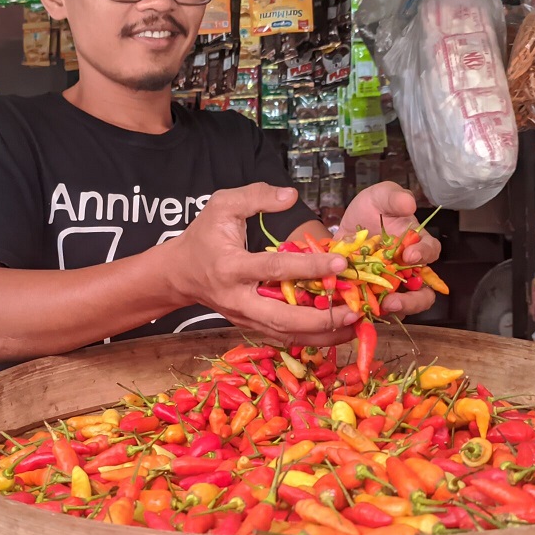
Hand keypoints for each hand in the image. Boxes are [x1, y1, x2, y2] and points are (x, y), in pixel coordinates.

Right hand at [165, 183, 359, 344]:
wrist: (179, 273)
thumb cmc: (203, 236)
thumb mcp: (222, 205)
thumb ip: (256, 196)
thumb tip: (291, 196)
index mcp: (231, 267)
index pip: (275, 269)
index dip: (309, 266)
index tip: (340, 262)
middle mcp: (238, 299)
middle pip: (282, 317)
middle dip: (321, 317)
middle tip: (355, 311)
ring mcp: (243, 317)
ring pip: (285, 334)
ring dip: (322, 334)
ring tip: (355, 326)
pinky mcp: (249, 326)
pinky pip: (282, 337)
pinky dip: (310, 338)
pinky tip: (336, 332)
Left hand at [337, 182, 441, 317]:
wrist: (344, 225)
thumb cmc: (371, 209)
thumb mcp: (381, 196)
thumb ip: (395, 197)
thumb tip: (409, 205)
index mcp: (417, 245)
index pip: (431, 252)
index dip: (424, 254)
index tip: (410, 255)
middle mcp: (408, 270)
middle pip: (423, 293)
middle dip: (413, 300)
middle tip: (396, 298)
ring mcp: (391, 286)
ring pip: (402, 307)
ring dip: (395, 310)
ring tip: (381, 308)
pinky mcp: (371, 296)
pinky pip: (374, 310)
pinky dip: (368, 312)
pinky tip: (358, 310)